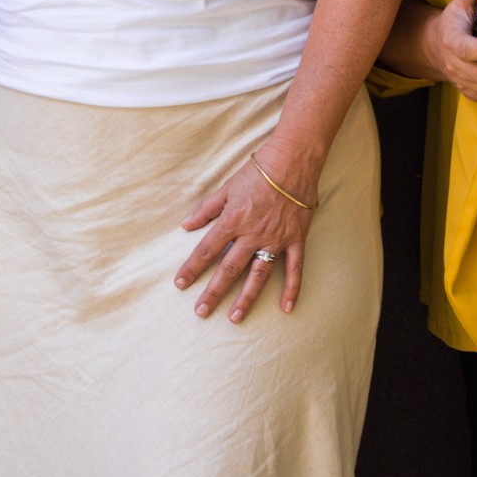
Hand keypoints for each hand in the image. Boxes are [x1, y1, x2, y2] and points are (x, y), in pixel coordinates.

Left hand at [173, 141, 318, 319]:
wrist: (293, 159)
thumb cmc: (258, 171)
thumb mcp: (227, 187)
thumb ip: (206, 209)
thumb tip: (186, 226)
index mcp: (233, 220)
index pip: (207, 249)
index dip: (192, 268)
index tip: (180, 284)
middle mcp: (252, 234)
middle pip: (229, 269)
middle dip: (213, 292)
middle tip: (201, 312)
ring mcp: (276, 239)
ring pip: (259, 275)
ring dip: (246, 297)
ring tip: (235, 317)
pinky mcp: (296, 239)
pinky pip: (294, 269)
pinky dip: (292, 289)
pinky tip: (286, 308)